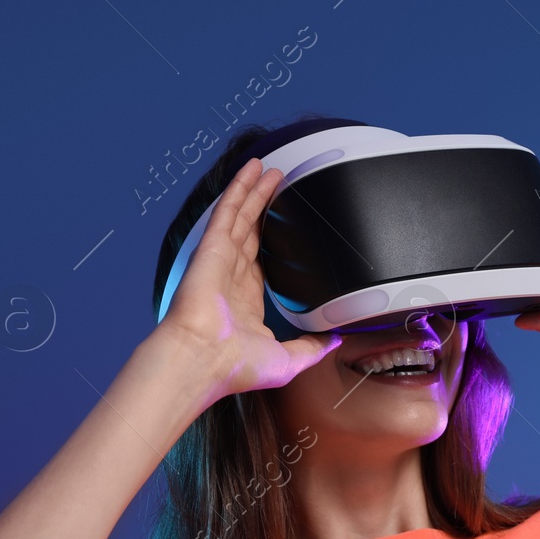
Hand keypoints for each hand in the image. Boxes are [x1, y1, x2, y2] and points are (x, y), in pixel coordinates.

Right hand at [156, 156, 340, 399]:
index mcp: (246, 304)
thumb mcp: (289, 361)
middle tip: (280, 187)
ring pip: (242, 217)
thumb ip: (313, 348)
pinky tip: (250, 171)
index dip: (273, 246)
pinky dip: (239, 189)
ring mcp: (220, 261)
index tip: (286, 233)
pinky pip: (228, 211)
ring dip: (255, 192)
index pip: (262, 266)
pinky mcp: (212, 248)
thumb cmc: (234, 368)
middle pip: (252, 234)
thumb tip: (335, 341)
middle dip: (265, 209)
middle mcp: (232, 279)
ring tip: (270, 170)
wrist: (204, 361)